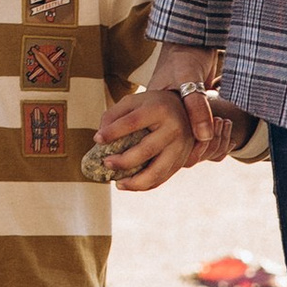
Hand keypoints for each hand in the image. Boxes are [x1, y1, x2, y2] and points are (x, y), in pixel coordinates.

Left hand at [99, 43, 241, 191]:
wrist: (188, 109)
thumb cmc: (153, 106)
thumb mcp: (134, 101)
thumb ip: (114, 114)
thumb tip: (100, 137)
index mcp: (159, 109)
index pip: (133, 122)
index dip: (113, 132)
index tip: (97, 139)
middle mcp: (173, 128)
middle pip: (146, 150)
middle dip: (123, 161)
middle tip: (106, 163)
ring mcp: (180, 147)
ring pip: (157, 171)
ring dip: (134, 182)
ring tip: (117, 183)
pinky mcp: (182, 160)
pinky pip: (163, 178)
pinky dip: (145, 185)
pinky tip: (129, 184)